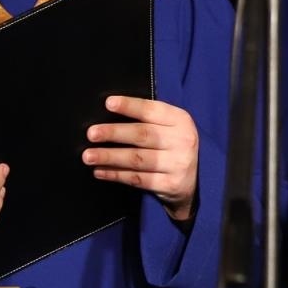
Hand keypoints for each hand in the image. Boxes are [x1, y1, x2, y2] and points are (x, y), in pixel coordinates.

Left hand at [85, 96, 198, 220]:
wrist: (198, 180)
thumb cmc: (175, 147)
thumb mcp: (173, 128)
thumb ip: (151, 120)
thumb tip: (113, 113)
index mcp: (181, 121)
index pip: (153, 111)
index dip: (130, 106)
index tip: (109, 103)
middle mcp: (182, 141)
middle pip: (143, 135)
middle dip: (114, 133)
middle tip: (92, 133)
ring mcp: (177, 164)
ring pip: (137, 159)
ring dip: (110, 156)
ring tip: (88, 155)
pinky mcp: (170, 184)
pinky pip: (137, 179)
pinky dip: (116, 175)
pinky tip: (100, 171)